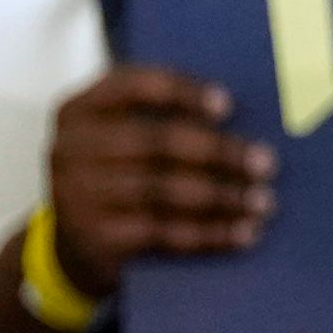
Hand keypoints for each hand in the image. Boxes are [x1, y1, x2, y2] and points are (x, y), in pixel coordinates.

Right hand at [47, 65, 275, 296]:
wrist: (74, 246)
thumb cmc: (114, 177)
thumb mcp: (119, 136)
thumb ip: (157, 116)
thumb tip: (237, 116)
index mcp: (77, 111)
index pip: (132, 86)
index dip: (182, 92)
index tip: (227, 107)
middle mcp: (68, 151)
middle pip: (156, 143)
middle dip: (218, 152)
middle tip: (264, 163)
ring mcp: (75, 197)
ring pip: (164, 191)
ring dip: (222, 197)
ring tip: (260, 201)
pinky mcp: (92, 239)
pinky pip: (161, 233)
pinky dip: (208, 234)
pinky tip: (240, 233)